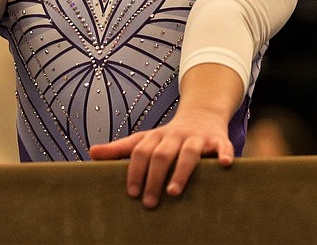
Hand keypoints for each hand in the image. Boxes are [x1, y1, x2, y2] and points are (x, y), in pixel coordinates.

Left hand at [88, 107, 234, 208]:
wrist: (202, 114)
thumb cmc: (169, 136)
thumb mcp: (145, 139)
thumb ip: (120, 149)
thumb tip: (91, 153)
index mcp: (157, 137)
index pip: (141, 151)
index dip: (135, 171)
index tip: (132, 192)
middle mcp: (176, 136)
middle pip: (162, 154)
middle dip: (154, 178)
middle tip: (149, 203)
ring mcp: (198, 138)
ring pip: (189, 152)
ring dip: (181, 171)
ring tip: (173, 192)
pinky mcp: (218, 140)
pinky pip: (223, 146)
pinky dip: (224, 154)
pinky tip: (224, 165)